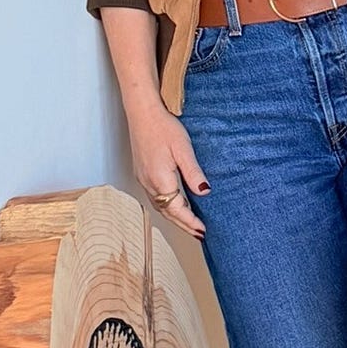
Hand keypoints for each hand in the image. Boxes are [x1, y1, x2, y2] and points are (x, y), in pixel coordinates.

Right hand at [126, 100, 209, 237]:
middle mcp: (149, 183)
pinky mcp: (142, 174)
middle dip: (183, 225)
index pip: (177, 209)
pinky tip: (176, 206)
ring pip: (160, 206)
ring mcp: (143, 179)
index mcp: (160, 180)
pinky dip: (167, 206)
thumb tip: (204, 192)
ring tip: (190, 224)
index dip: (190, 222)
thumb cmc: (163, 128)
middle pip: (167, 212)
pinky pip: (155, 197)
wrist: (142, 113)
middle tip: (199, 234)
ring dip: (175, 217)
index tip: (203, 230)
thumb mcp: (183, 149)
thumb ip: (193, 173)